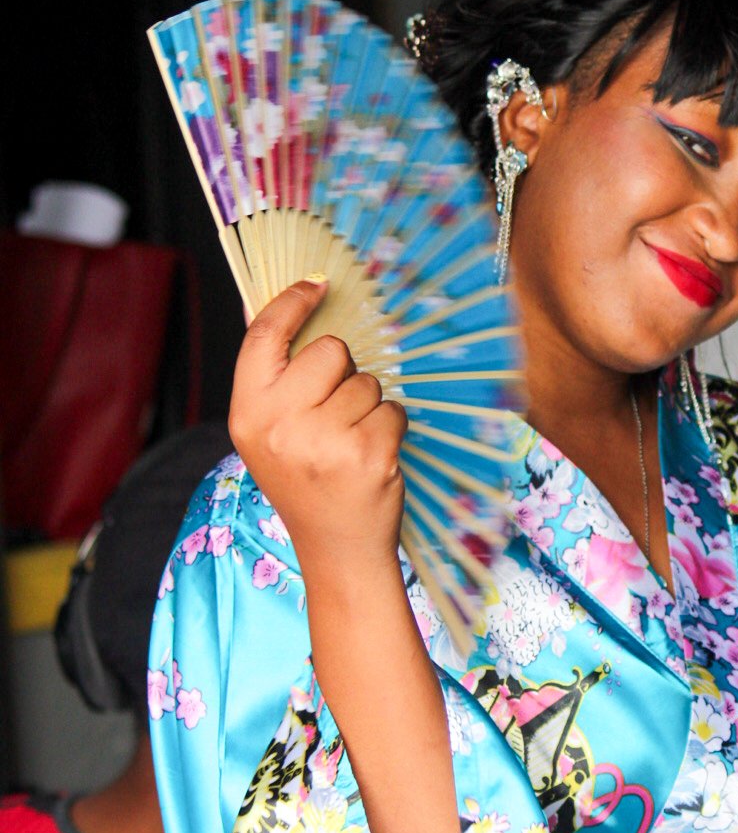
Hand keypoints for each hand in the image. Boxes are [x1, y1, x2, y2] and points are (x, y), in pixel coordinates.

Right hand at [228, 279, 407, 581]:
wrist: (336, 548)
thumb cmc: (306, 481)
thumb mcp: (270, 432)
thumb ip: (276, 379)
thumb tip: (290, 308)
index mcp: (249, 414)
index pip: (263, 336)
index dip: (291, 303)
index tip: (316, 285)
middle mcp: (281, 425)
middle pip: (330, 351)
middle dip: (342, 374)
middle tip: (333, 418)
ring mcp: (325, 441)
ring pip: (367, 382)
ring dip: (368, 407)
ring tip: (350, 445)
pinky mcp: (369, 454)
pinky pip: (393, 409)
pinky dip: (391, 428)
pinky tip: (372, 458)